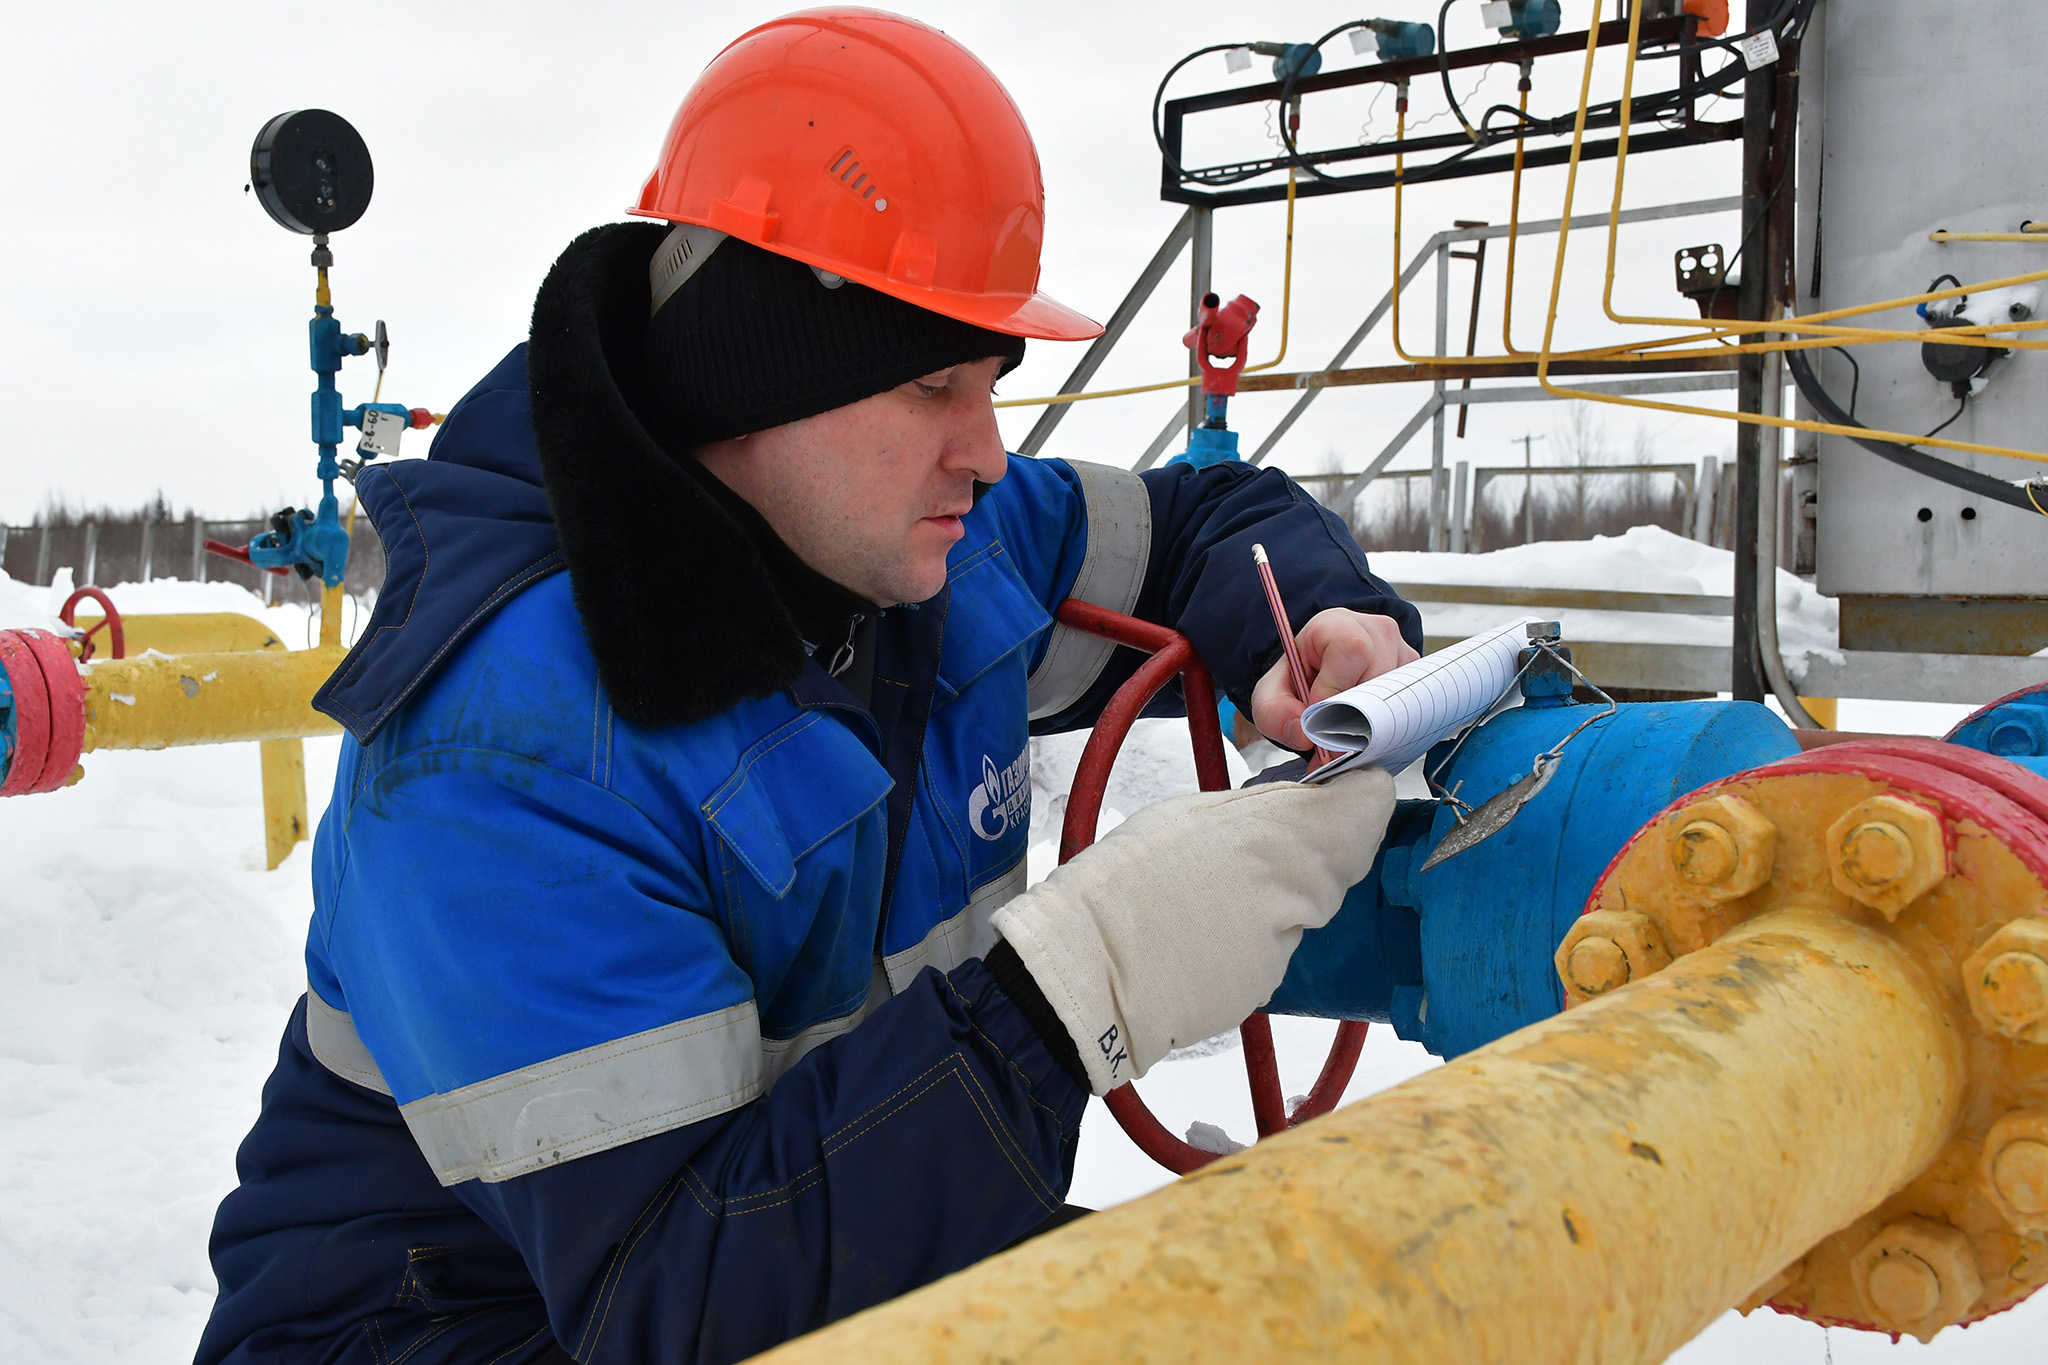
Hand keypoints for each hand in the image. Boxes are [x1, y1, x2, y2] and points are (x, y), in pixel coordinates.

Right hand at [991, 767, 1396, 1094]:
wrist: (1083, 971)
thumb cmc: (1121, 883)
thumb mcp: (1186, 814)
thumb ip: (1255, 810)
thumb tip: (1295, 805)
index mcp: (1273, 834)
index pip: (1365, 808)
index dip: (1358, 797)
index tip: (1341, 787)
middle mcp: (1294, 892)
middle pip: (1339, 861)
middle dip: (1309, 849)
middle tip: (1251, 842)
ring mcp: (1282, 947)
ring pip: (1305, 908)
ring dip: (1276, 897)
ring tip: (1209, 895)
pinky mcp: (1264, 988)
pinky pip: (1273, 948)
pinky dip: (1248, 940)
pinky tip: (1201, 935)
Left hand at [1250, 608, 1419, 749]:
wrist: (1318, 677)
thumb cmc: (1298, 680)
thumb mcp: (1271, 695)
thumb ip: (1275, 714)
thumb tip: (1304, 734)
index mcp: (1337, 624)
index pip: (1352, 649)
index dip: (1334, 689)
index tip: (1317, 712)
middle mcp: (1377, 631)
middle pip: (1379, 678)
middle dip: (1354, 716)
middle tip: (1334, 737)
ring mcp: (1402, 652)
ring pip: (1398, 696)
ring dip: (1372, 724)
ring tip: (1347, 729)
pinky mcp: (1416, 676)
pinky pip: (1411, 706)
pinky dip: (1388, 725)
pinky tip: (1366, 725)